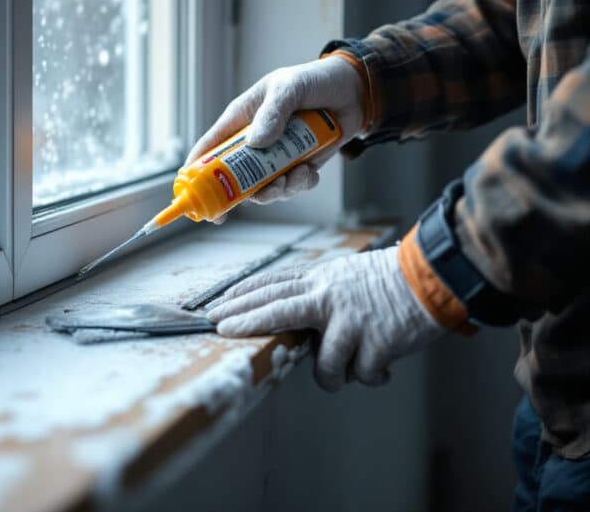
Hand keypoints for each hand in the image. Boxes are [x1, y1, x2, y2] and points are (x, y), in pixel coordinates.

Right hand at [186, 56, 365, 222]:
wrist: (355, 90)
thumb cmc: (314, 80)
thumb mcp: (289, 88)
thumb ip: (273, 113)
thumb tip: (255, 144)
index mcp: (240, 120)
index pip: (209, 148)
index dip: (196, 173)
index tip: (194, 195)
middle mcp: (253, 142)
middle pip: (233, 177)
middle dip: (244, 192)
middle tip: (260, 194)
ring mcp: (275, 156)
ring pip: (263, 188)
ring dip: (277, 190)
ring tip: (295, 177)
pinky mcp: (298, 166)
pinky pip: (291, 187)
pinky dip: (300, 185)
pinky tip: (311, 171)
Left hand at [206, 247, 444, 390]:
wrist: (434, 278)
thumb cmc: (391, 280)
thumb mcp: (346, 275)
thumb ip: (319, 292)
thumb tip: (292, 315)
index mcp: (322, 280)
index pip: (273, 286)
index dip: (243, 296)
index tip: (219, 306)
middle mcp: (329, 298)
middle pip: (275, 310)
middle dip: (244, 321)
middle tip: (220, 330)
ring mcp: (350, 321)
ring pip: (323, 366)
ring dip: (334, 377)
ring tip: (346, 373)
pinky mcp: (374, 342)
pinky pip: (361, 375)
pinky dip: (372, 377)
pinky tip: (383, 369)